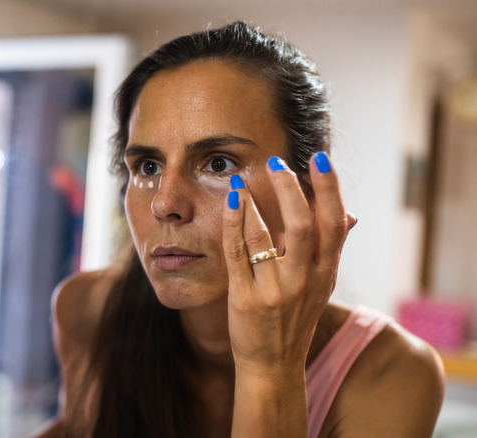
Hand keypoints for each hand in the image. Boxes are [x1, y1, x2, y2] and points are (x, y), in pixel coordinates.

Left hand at [222, 152, 354, 375]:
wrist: (273, 365)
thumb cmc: (295, 319)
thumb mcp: (321, 286)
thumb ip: (330, 250)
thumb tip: (349, 214)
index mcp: (325, 273)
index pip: (333, 224)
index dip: (328, 189)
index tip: (318, 159)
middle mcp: (303, 281)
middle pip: (303, 225)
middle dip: (289, 188)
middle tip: (275, 162)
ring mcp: (273, 290)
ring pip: (266, 236)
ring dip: (255, 202)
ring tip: (243, 178)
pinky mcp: (244, 298)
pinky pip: (237, 253)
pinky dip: (233, 223)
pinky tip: (231, 202)